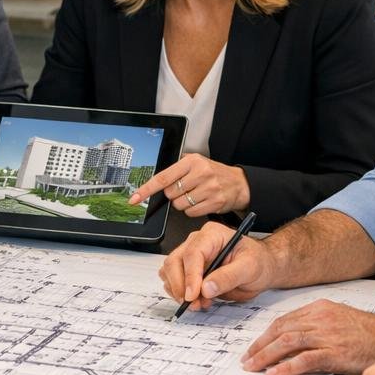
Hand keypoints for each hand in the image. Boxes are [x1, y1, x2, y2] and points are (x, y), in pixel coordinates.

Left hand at [129, 153, 248, 216]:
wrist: (239, 183)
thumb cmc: (214, 173)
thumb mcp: (197, 162)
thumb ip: (177, 167)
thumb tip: (155, 179)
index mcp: (192, 162)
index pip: (163, 177)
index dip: (146, 189)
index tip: (135, 198)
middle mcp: (200, 173)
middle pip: (170, 194)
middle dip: (174, 194)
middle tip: (186, 189)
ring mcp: (208, 188)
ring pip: (180, 205)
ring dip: (183, 203)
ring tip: (195, 195)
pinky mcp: (214, 202)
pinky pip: (191, 213)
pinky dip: (192, 210)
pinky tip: (201, 202)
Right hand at [159, 222, 275, 308]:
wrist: (260, 269)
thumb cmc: (258, 262)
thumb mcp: (250, 268)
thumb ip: (229, 277)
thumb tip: (206, 288)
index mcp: (212, 235)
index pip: (193, 253)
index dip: (190, 276)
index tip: (193, 295)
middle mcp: (197, 243)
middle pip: (175, 262)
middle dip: (181, 286)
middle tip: (193, 303)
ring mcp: (190, 256)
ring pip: (169, 272)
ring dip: (179, 292)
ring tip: (198, 303)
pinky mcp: (187, 270)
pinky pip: (172, 281)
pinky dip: (180, 294)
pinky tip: (197, 300)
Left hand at [241, 299, 374, 374]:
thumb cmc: (369, 332)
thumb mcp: (339, 320)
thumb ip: (315, 326)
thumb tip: (292, 340)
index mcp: (319, 309)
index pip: (284, 321)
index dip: (266, 335)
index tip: (255, 347)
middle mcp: (320, 319)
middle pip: (281, 330)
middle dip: (260, 346)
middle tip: (247, 359)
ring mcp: (327, 335)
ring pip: (287, 343)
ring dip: (266, 356)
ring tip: (254, 367)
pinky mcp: (335, 352)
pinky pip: (304, 360)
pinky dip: (286, 367)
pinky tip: (275, 374)